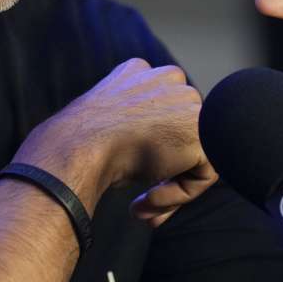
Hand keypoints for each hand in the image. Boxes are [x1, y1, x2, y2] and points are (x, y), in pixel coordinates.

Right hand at [18, 59, 216, 227]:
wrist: (80, 145)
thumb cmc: (84, 143)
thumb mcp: (107, 126)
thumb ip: (133, 128)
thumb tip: (148, 155)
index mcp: (139, 72)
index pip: (161, 114)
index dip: (151, 152)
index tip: (134, 176)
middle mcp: (168, 78)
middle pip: (179, 135)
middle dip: (163, 173)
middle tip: (143, 204)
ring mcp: (188, 100)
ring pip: (192, 156)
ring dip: (168, 189)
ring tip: (141, 210)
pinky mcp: (201, 130)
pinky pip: (202, 174)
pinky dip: (177, 195)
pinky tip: (147, 199)